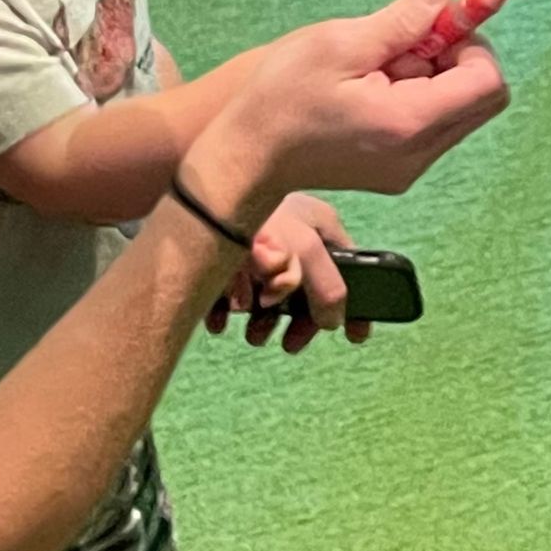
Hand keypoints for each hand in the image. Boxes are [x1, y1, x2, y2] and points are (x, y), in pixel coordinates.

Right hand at [182, 0, 508, 224]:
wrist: (246, 157)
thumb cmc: (281, 98)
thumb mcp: (338, 43)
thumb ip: (402, 20)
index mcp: (409, 123)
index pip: (489, 83)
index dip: (472, 44)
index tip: (430, 27)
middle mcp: (419, 155)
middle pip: (483, 99)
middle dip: (456, 60)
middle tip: (402, 45)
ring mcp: (410, 169)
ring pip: (460, 112)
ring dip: (434, 79)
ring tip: (376, 70)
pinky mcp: (398, 172)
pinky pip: (434, 128)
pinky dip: (418, 99)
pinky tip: (371, 91)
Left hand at [226, 194, 372, 356]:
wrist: (195, 207)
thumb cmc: (259, 221)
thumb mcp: (307, 251)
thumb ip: (328, 287)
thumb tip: (333, 321)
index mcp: (319, 225)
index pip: (349, 268)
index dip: (354, 302)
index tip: (355, 337)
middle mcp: (291, 232)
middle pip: (307, 286)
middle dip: (297, 319)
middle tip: (289, 344)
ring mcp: (258, 243)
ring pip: (268, 291)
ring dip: (262, 321)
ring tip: (252, 335)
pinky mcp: (224, 255)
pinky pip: (232, 289)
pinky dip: (227, 310)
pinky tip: (219, 321)